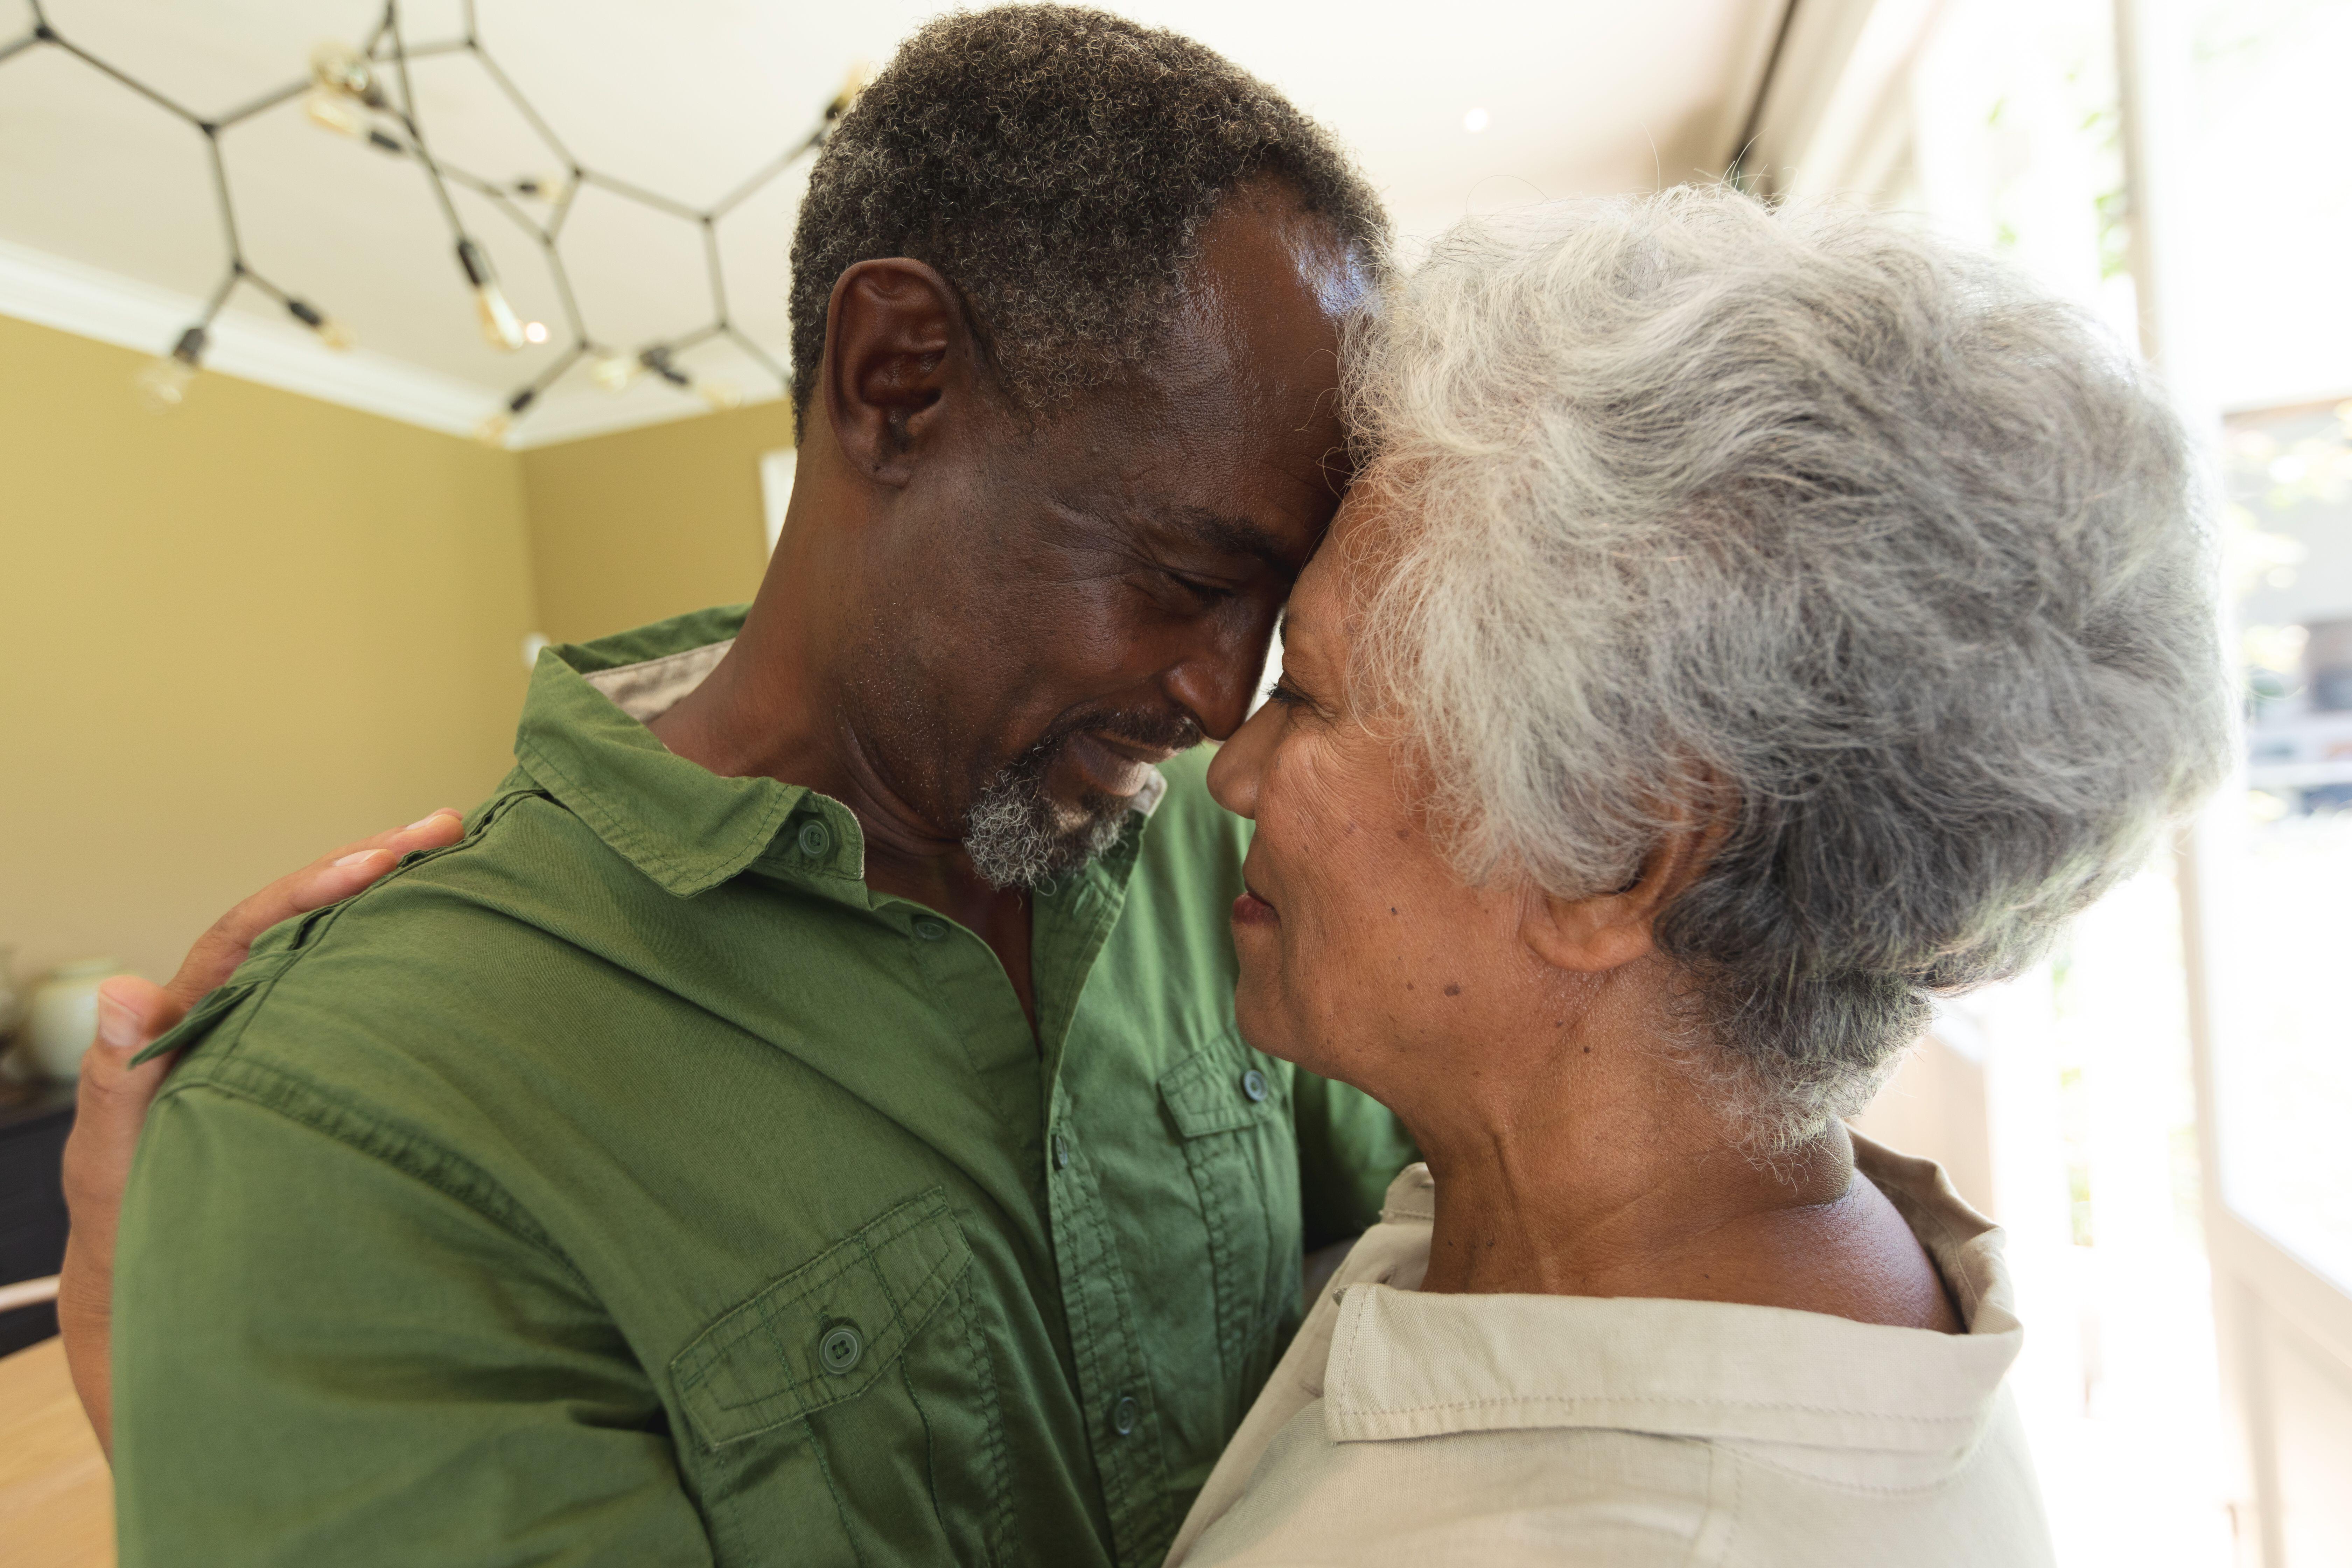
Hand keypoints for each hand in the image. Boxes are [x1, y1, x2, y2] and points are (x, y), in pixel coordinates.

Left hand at [56, 809, 466, 1455]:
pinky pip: (372, 1023)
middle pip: (310, 928)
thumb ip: (119, 1093)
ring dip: (404, 916)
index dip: (316, 888)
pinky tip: (466, 967)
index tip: (385, 856)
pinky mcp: (337, 1093)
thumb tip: (124, 991)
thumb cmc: (135, 1256)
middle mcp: (246, 1030)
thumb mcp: (117, 1178)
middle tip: (451, 830)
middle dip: (377, 870)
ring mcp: (295, 1057)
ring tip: (473, 871)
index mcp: (195, 1033)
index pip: (255, 936)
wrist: (170, 1327)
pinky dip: (416, 983)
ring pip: (347, 966)